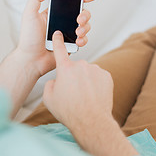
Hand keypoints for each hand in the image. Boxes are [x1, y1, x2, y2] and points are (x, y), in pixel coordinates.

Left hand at [16, 0, 96, 76]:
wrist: (31, 59)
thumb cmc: (28, 38)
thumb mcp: (29, 14)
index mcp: (54, 13)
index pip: (70, 1)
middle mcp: (63, 22)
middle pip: (82, 13)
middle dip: (85, 14)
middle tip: (79, 19)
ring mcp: (68, 33)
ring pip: (85, 26)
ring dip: (85, 27)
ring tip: (77, 31)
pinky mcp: (71, 45)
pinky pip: (83, 40)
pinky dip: (84, 39)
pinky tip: (78, 40)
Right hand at [42, 31, 137, 155]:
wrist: (91, 121)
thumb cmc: (69, 111)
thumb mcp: (48, 98)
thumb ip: (50, 84)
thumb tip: (56, 80)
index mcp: (65, 69)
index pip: (59, 50)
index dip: (57, 41)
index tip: (58, 33)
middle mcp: (81, 65)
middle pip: (74, 68)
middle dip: (73, 77)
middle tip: (73, 93)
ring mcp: (95, 69)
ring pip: (87, 72)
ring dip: (85, 81)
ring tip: (84, 97)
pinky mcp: (106, 76)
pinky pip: (98, 77)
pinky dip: (96, 84)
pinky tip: (93, 96)